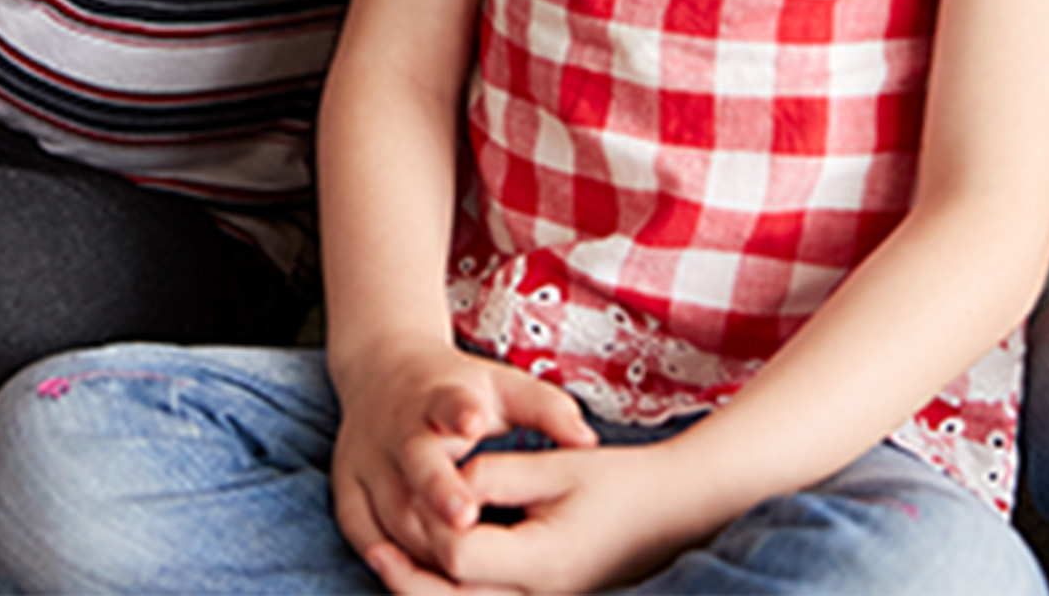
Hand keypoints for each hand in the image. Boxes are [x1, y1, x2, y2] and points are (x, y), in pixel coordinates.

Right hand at [331, 341, 595, 576]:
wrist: (381, 368)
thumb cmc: (459, 392)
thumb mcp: (502, 386)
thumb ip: (545, 409)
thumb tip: (588, 439)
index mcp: (436, 395)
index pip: (448, 400)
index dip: (458, 410)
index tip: (474, 422)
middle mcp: (397, 425)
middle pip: (416, 460)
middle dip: (438, 488)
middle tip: (465, 516)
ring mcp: (367, 457)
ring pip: (391, 505)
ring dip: (421, 537)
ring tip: (458, 567)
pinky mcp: (347, 483)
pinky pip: (359, 527)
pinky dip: (382, 553)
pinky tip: (407, 576)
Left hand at [368, 436, 711, 593]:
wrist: (673, 512)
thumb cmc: (616, 481)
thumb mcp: (555, 466)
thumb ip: (496, 473)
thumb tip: (448, 484)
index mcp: (542, 560)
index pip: (458, 553)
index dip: (430, 521)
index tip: (415, 490)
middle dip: (409, 575)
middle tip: (375, 547)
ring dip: (425, 591)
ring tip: (388, 559)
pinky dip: (452, 594)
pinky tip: (432, 571)